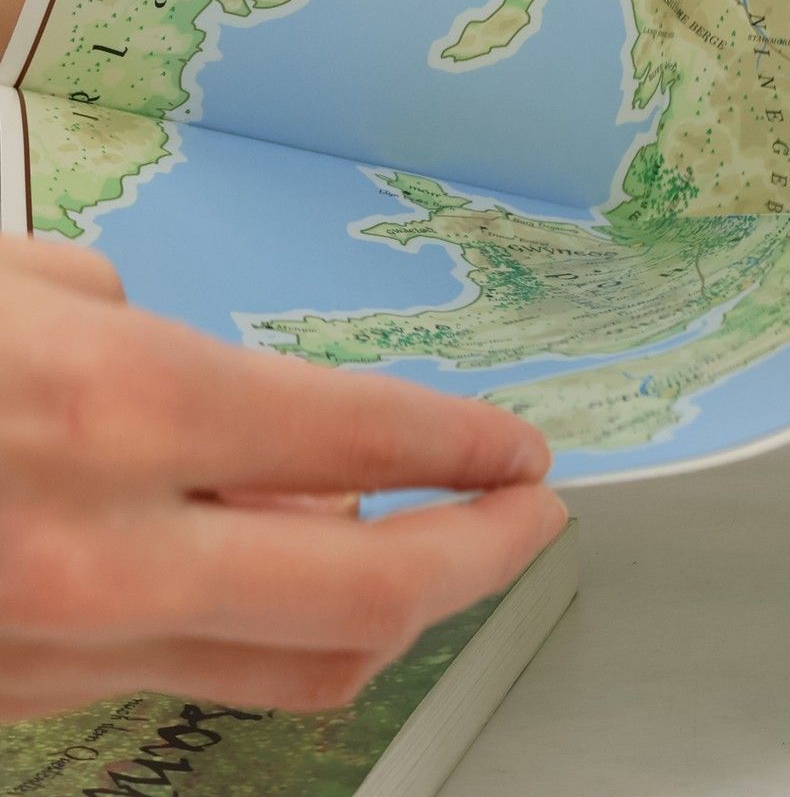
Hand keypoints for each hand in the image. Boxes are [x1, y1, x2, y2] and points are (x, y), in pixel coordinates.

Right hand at [0, 236, 563, 718]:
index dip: (468, 446)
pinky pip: (186, 676)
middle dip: (485, 554)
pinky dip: (261, 629)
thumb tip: (232, 396)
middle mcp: (103, 552)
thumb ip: (155, 336)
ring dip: (389, 609)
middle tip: (535, 515)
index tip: (520, 449)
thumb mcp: (22, 291)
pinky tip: (276, 572)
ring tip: (433, 548)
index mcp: (121, 406)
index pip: (365, 437)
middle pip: (369, 592)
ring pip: (291, 668)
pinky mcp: (19, 701)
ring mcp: (59, 648)